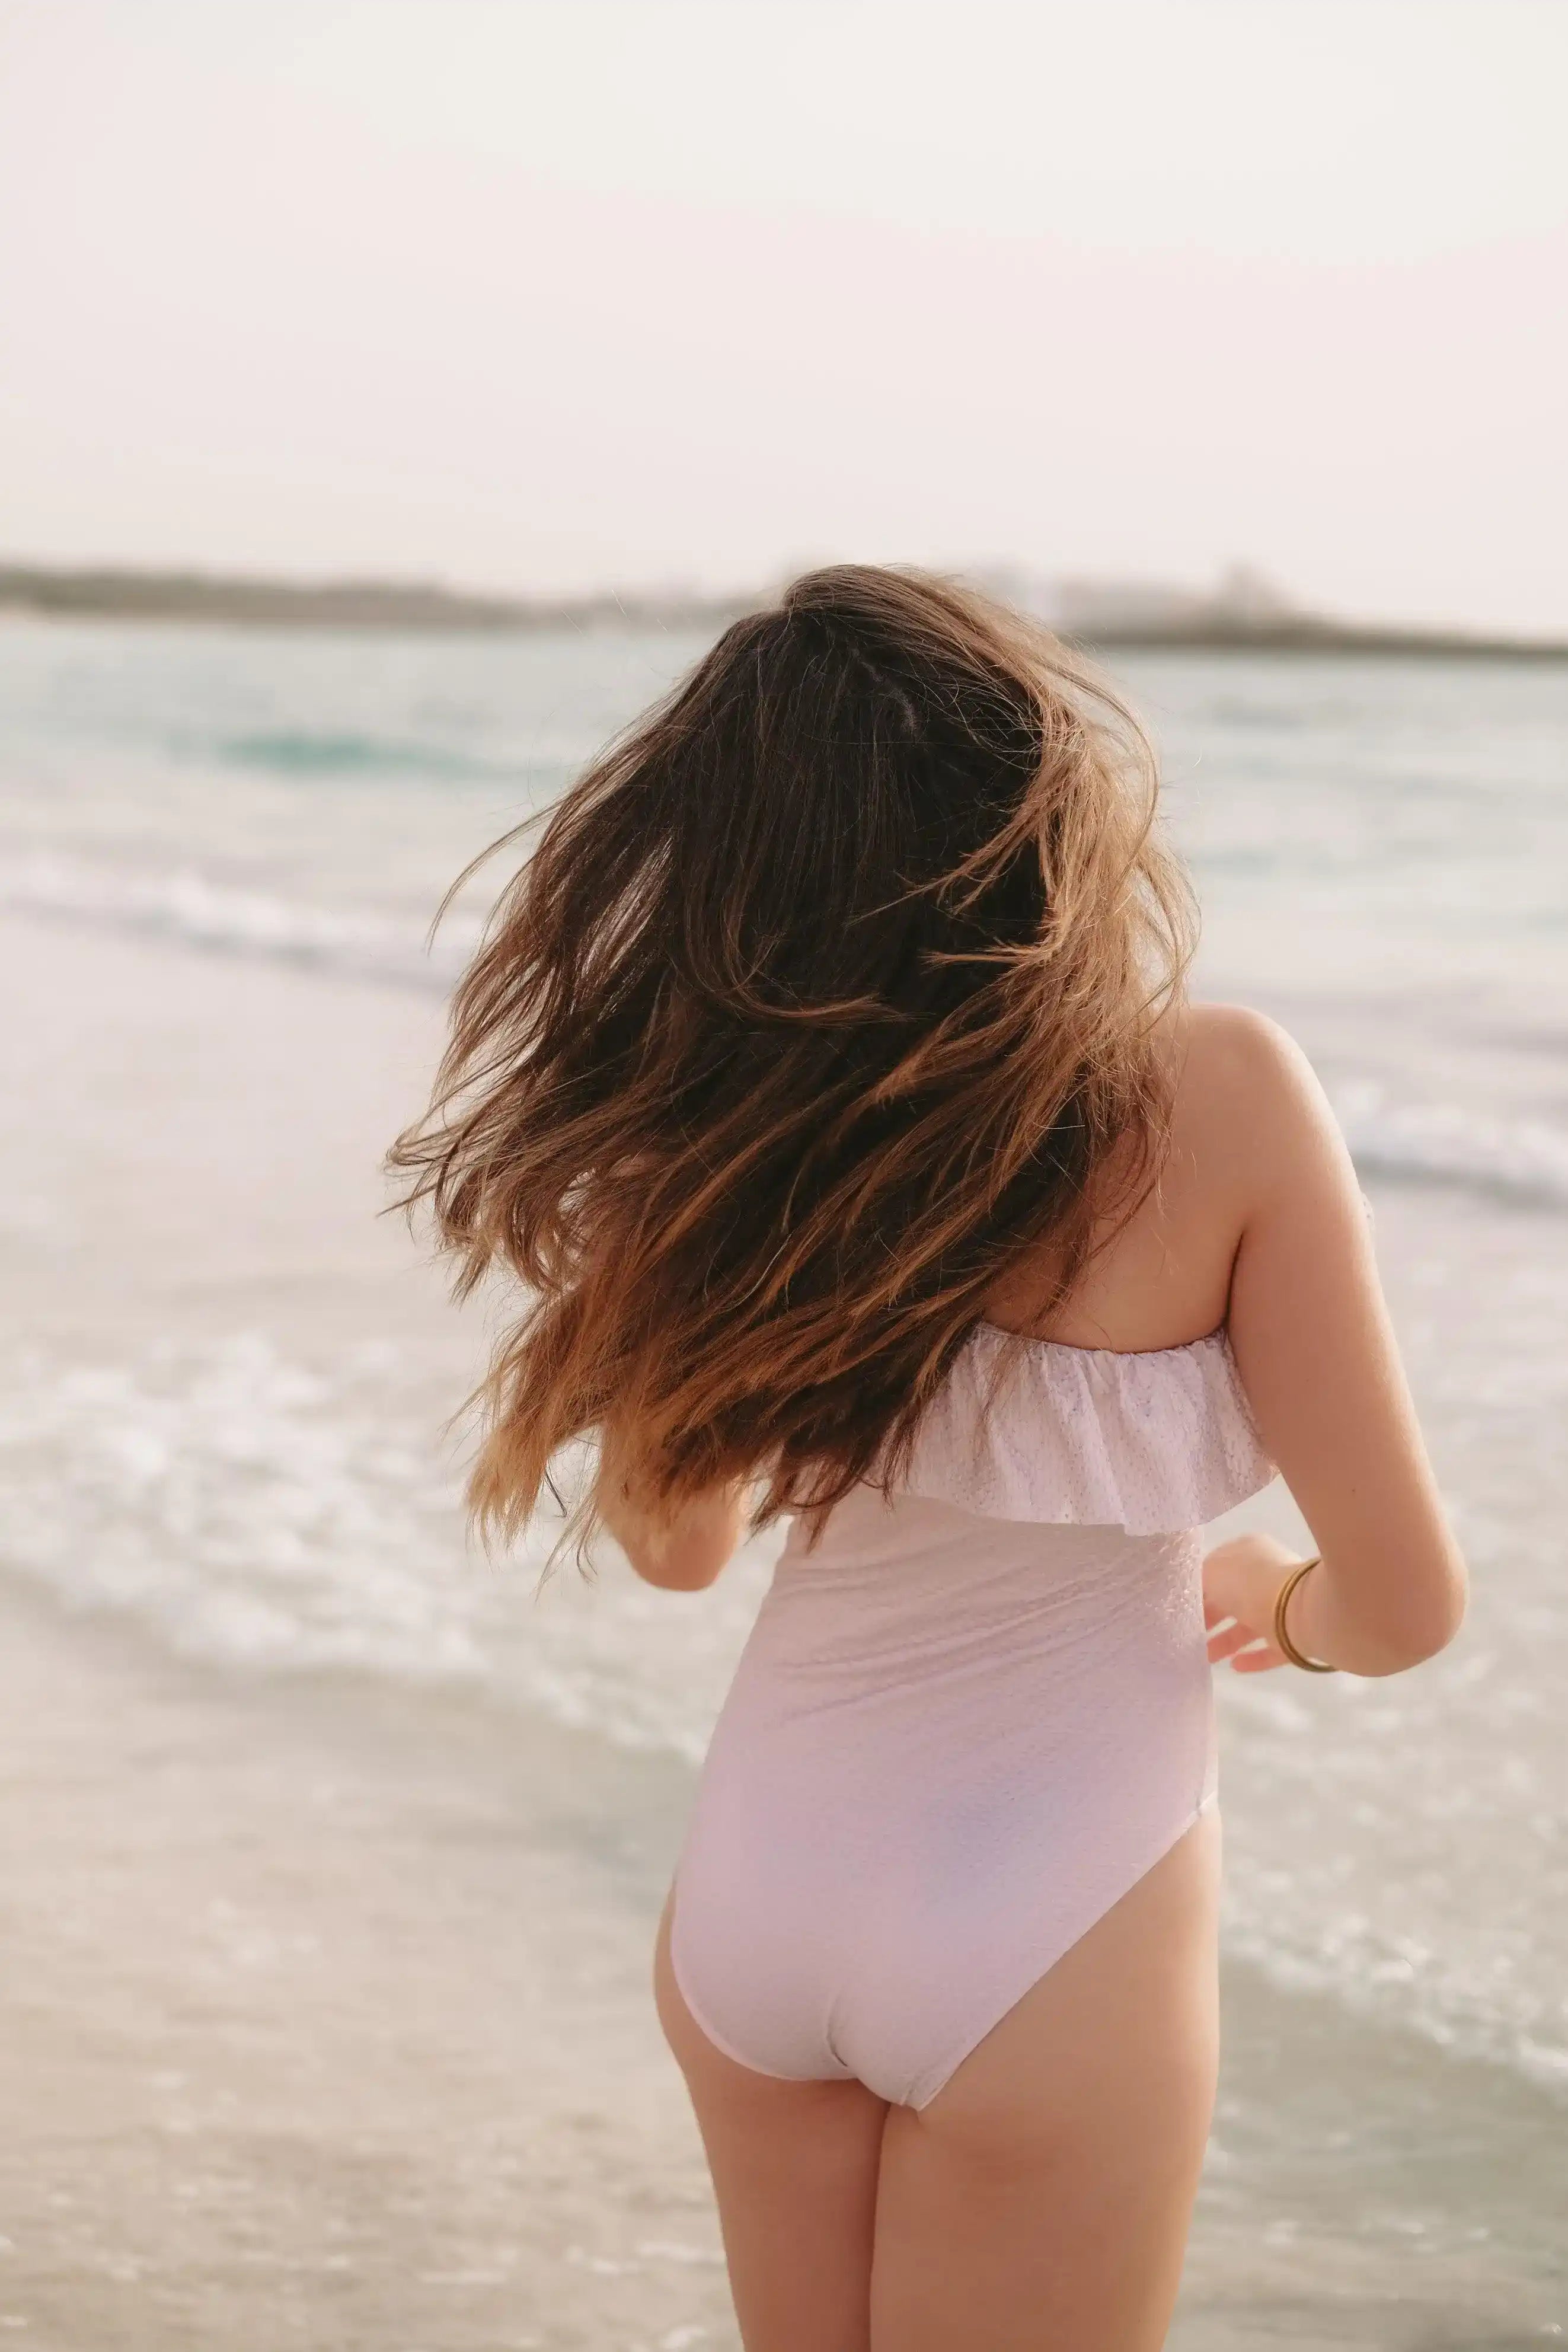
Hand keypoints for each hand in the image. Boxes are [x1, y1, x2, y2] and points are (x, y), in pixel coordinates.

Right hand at [1202, 1530, 1307, 1672]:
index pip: (1218, 1571)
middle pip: (1232, 1600)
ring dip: (1226, 1641)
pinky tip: (1234, 1667)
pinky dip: (1252, 1658)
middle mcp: (1267, 1577)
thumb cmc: (1250, 1583)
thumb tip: (1198, 1591)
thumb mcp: (1213, 1572)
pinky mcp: (1295, 1636)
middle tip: (1189, 1636)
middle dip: (1210, 1619)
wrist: (1299, 1610)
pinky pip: (1270, 1648)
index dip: (1199, 1590)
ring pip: (1249, 1626)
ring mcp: (1282, 1607)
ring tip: (1206, 1659)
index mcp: (1249, 1553)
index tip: (1182, 1608)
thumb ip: (1200, 1580)